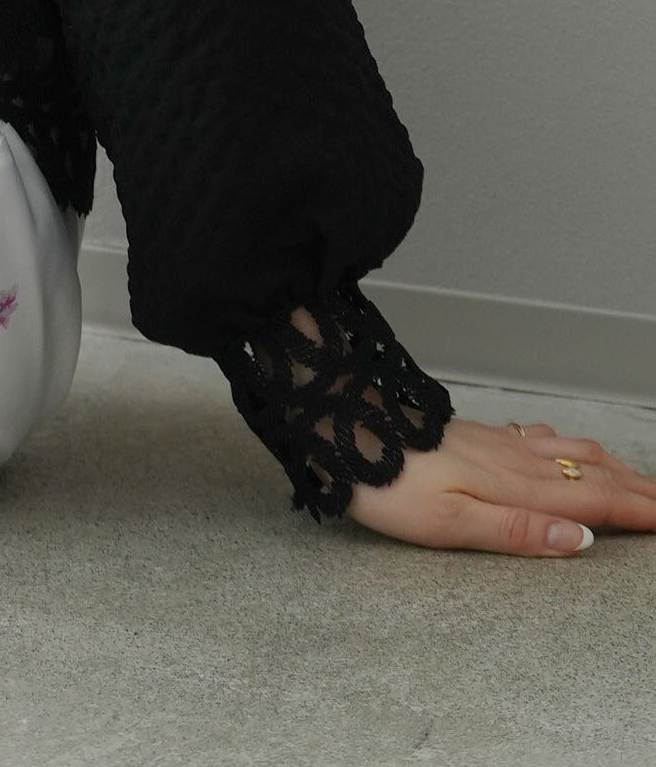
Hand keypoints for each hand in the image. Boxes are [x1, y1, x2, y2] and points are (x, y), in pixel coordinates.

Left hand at [343, 414, 655, 555]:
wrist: (342, 426)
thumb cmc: (389, 484)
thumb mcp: (449, 524)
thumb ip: (518, 533)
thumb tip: (582, 542)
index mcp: (515, 487)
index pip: (593, 503)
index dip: (638, 512)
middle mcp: (514, 461)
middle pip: (591, 476)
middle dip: (638, 490)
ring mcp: (496, 444)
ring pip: (570, 454)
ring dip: (611, 467)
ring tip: (638, 479)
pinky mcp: (476, 436)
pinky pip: (539, 439)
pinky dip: (571, 447)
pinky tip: (566, 446)